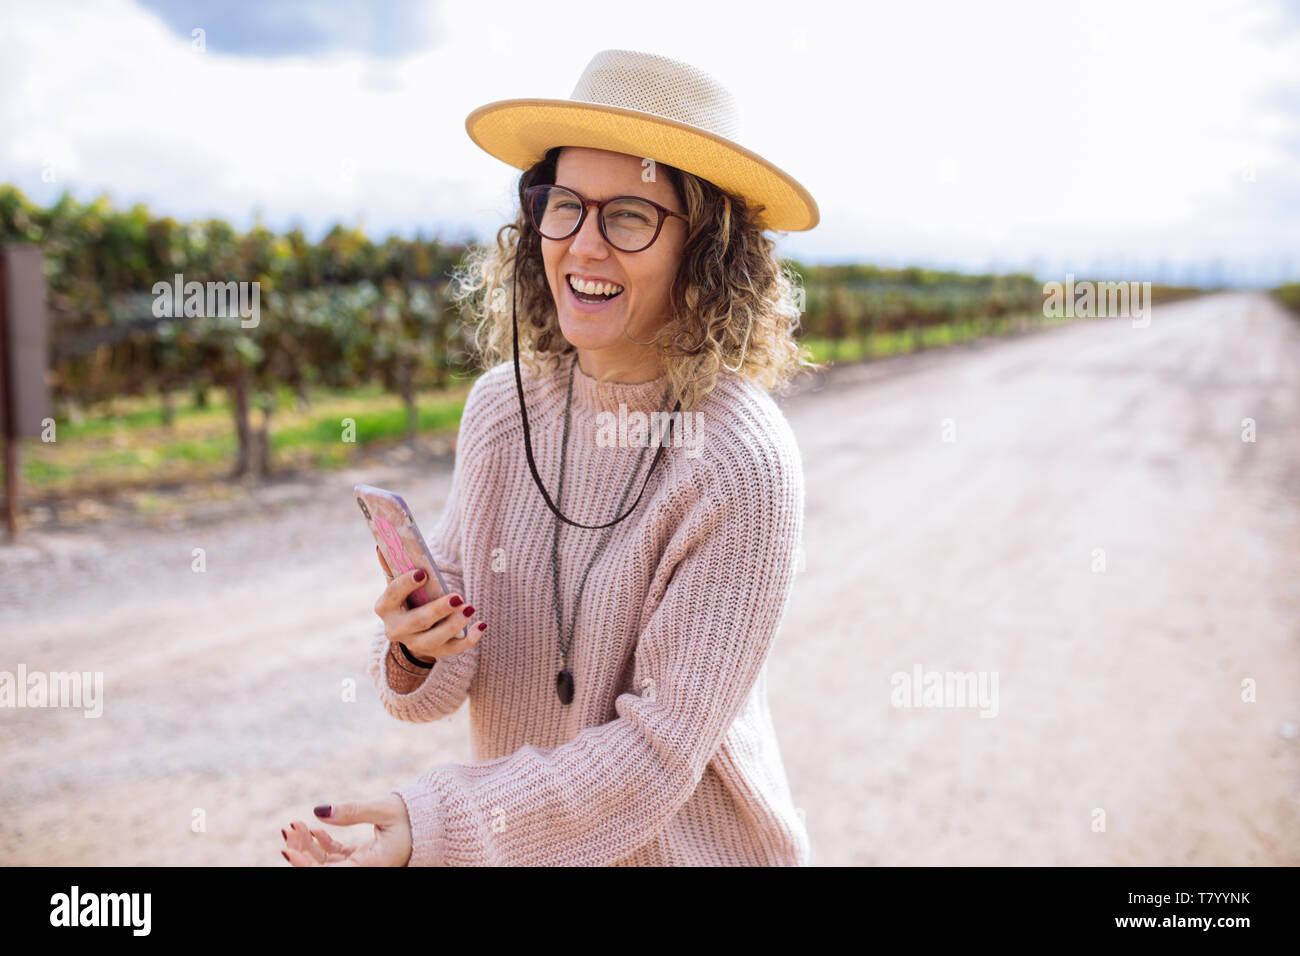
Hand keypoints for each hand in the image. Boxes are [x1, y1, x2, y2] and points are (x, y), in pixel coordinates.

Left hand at [281, 795, 413, 866]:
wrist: (435, 822)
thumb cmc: (415, 816)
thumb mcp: (384, 809)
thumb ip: (352, 811)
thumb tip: (319, 810)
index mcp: (371, 863)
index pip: (331, 871)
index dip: (305, 864)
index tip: (287, 849)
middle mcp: (364, 869)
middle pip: (323, 868)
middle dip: (302, 850)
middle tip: (288, 828)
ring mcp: (362, 865)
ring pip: (326, 862)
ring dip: (308, 845)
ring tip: (294, 824)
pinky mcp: (362, 858)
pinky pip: (335, 856)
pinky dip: (322, 843)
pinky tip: (313, 828)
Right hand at [375, 546, 484, 662]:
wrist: (410, 629)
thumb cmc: (408, 597)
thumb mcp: (399, 583)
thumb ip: (394, 566)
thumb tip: (383, 546)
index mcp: (385, 607)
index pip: (392, 594)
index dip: (406, 584)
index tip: (423, 572)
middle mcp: (396, 629)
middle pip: (417, 621)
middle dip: (437, 610)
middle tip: (457, 597)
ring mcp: (415, 643)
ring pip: (435, 639)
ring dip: (454, 625)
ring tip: (470, 608)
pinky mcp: (435, 652)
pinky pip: (453, 649)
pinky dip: (469, 639)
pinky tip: (481, 625)